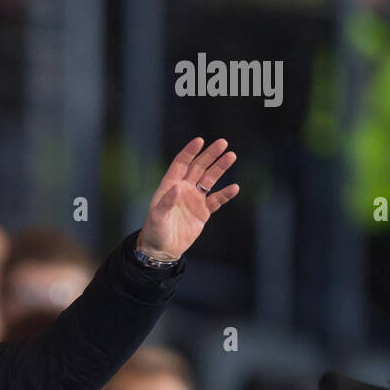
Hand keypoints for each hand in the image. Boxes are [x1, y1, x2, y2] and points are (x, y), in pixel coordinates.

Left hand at [137, 137, 239, 260]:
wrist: (162, 249)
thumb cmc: (155, 231)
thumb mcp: (157, 216)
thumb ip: (167, 202)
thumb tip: (178, 187)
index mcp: (169, 185)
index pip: (181, 164)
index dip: (190, 152)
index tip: (200, 140)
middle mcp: (183, 189)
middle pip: (198, 167)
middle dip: (210, 155)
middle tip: (223, 143)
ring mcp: (194, 199)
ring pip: (209, 179)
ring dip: (220, 168)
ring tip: (231, 155)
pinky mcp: (203, 212)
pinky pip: (216, 200)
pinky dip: (225, 194)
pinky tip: (234, 188)